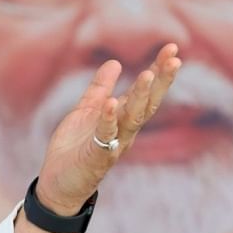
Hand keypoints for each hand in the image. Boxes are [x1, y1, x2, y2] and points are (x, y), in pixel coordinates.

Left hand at [34, 44, 181, 213]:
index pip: (146, 92)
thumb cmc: (75, 149)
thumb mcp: (86, 112)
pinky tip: (112, 103)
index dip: (159, 71)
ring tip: (147, 74)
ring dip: (140, 97)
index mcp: (123, 119)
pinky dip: (109, 120)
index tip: (172, 48)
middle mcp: (125, 132)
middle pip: (149, 104)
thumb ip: (100, 89)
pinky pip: (106, 137)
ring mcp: (113, 145)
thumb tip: (115, 62)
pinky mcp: (97, 158)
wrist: (58, 184)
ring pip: (132, 119)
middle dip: (162, 81)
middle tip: (174, 58)